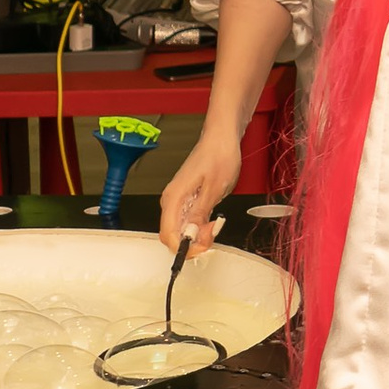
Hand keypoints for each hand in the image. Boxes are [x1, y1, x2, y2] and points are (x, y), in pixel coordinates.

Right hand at [159, 130, 240, 252]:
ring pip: (181, 230)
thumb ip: (200, 213)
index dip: (183, 248)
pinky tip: (212, 220)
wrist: (221, 139)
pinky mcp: (187, 200)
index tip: (200, 249)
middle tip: (213, 233)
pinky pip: (187, 221)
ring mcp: (178, 200)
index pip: (167, 234)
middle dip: (192, 242)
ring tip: (215, 224)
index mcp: (174, 197)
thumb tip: (190, 235)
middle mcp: (172, 200)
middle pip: (172, 235)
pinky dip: (199, 226)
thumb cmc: (219, 156)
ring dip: (198, 235)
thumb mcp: (214, 188)